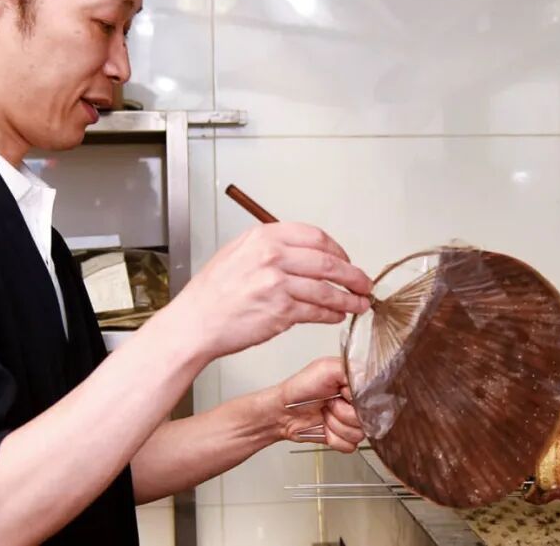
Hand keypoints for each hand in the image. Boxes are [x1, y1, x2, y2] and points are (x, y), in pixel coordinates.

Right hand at [172, 223, 372, 357]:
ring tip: (359, 303)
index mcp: (263, 237)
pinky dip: (332, 314)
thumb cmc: (212, 293)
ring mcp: (277, 283)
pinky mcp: (280, 311)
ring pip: (326, 289)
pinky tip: (337, 315)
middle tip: (364, 283)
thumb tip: (305, 253)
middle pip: (328, 261)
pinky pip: (316, 311)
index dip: (338, 250)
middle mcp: (272, 256)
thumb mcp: (238, 253)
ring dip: (348, 298)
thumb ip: (271, 248)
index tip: (346, 261)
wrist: (195, 323)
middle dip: (352, 274)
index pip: (315, 237)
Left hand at [275, 357, 364, 452]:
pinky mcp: (344, 437)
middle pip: (367, 418)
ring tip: (325, 413)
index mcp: (356, 383)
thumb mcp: (326, 368)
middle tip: (329, 403)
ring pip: (359, 433)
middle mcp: (356, 403)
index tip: (342, 394)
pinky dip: (334, 437)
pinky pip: (350, 445)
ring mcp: (351, 421)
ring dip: (336, 425)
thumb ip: (352, 371)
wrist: (284, 411)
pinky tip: (325, 426)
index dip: (357, 399)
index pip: (374, 397)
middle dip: (343, 413)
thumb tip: (369, 382)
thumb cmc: (301, 388)